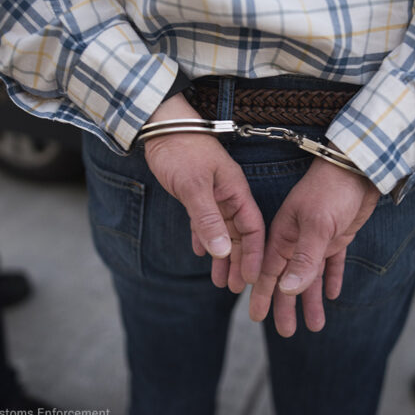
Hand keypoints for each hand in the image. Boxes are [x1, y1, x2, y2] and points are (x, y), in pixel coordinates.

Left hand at [143, 94, 264, 291]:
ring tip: (219, 281)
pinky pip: (203, 223)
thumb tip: (221, 252)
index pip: (252, 228)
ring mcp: (212, 194)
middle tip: (235, 289)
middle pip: (238, 235)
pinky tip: (201, 254)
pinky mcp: (194, 193)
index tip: (252, 278)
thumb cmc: (181, 150)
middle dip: (238, 262)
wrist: (160, 125)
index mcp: (236, 191)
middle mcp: (228, 195)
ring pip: (220, 232)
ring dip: (221, 256)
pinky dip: (203, 239)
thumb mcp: (194, 187)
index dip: (254, 254)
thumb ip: (208, 219)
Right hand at [248, 157, 379, 336]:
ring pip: (311, 276)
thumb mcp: (316, 225)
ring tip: (314, 326)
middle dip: (286, 306)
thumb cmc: (331, 190)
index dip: (262, 296)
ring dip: (311, 300)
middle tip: (285, 332)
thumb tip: (287, 290)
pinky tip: (331, 295)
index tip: (256, 318)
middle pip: (288, 279)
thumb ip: (303, 259)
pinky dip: (331, 278)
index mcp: (283, 235)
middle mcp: (296, 239)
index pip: (268, 272)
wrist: (358, 166)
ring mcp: (317, 238)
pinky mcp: (337, 236)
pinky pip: (332, 263)